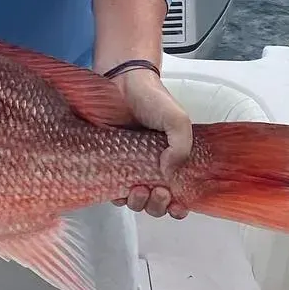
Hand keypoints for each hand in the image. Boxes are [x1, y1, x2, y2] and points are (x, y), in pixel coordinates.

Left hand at [109, 69, 191, 219]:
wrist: (122, 82)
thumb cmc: (151, 99)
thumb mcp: (177, 120)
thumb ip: (181, 147)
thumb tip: (168, 173)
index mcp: (171, 162)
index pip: (178, 196)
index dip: (178, 207)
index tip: (178, 205)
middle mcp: (150, 169)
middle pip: (156, 204)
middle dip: (159, 206)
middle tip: (159, 191)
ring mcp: (128, 168)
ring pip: (135, 201)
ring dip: (140, 203)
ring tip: (138, 189)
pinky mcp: (106, 165)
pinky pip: (112, 191)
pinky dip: (118, 196)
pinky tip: (121, 188)